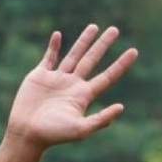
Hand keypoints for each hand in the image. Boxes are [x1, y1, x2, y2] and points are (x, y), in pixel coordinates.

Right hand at [5, 24, 138, 150]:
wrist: (27, 133)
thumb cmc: (54, 134)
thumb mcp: (81, 129)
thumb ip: (101, 119)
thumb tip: (121, 107)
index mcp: (84, 95)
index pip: (108, 76)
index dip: (121, 64)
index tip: (134, 51)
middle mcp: (73, 85)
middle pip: (92, 60)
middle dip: (103, 45)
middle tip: (115, 29)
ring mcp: (57, 79)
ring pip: (73, 55)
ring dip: (83, 41)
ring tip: (94, 26)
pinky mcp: (40, 76)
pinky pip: (49, 57)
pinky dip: (53, 46)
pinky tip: (58, 35)